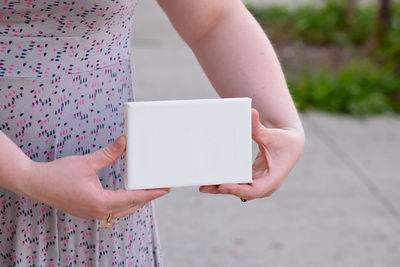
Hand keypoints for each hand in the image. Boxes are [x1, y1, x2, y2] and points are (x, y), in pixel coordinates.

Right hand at [21, 135, 169, 219]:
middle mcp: (98, 211)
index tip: (164, 189)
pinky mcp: (87, 211)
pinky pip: (112, 211)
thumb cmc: (58, 174)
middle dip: (147, 198)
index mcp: (100, 201)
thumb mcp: (87, 162)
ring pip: (121, 212)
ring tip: (147, 192)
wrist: (35, 183)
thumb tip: (125, 141)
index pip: (133, 198)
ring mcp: (92, 214)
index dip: (151, 193)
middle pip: (130, 207)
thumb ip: (109, 153)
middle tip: (160, 188)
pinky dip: (124, 204)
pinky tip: (127, 197)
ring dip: (136, 202)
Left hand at [199, 109, 304, 199]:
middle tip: (204, 187)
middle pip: (241, 192)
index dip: (237, 189)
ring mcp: (258, 184)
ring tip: (202, 186)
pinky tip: (211, 180)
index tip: (222, 186)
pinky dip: (225, 182)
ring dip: (220, 188)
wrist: (291, 145)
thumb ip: (259, 128)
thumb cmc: (284, 141)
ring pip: (237, 189)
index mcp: (272, 180)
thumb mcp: (272, 135)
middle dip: (223, 189)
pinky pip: (237, 183)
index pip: (254, 190)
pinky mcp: (252, 179)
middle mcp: (264, 186)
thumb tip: (251, 112)